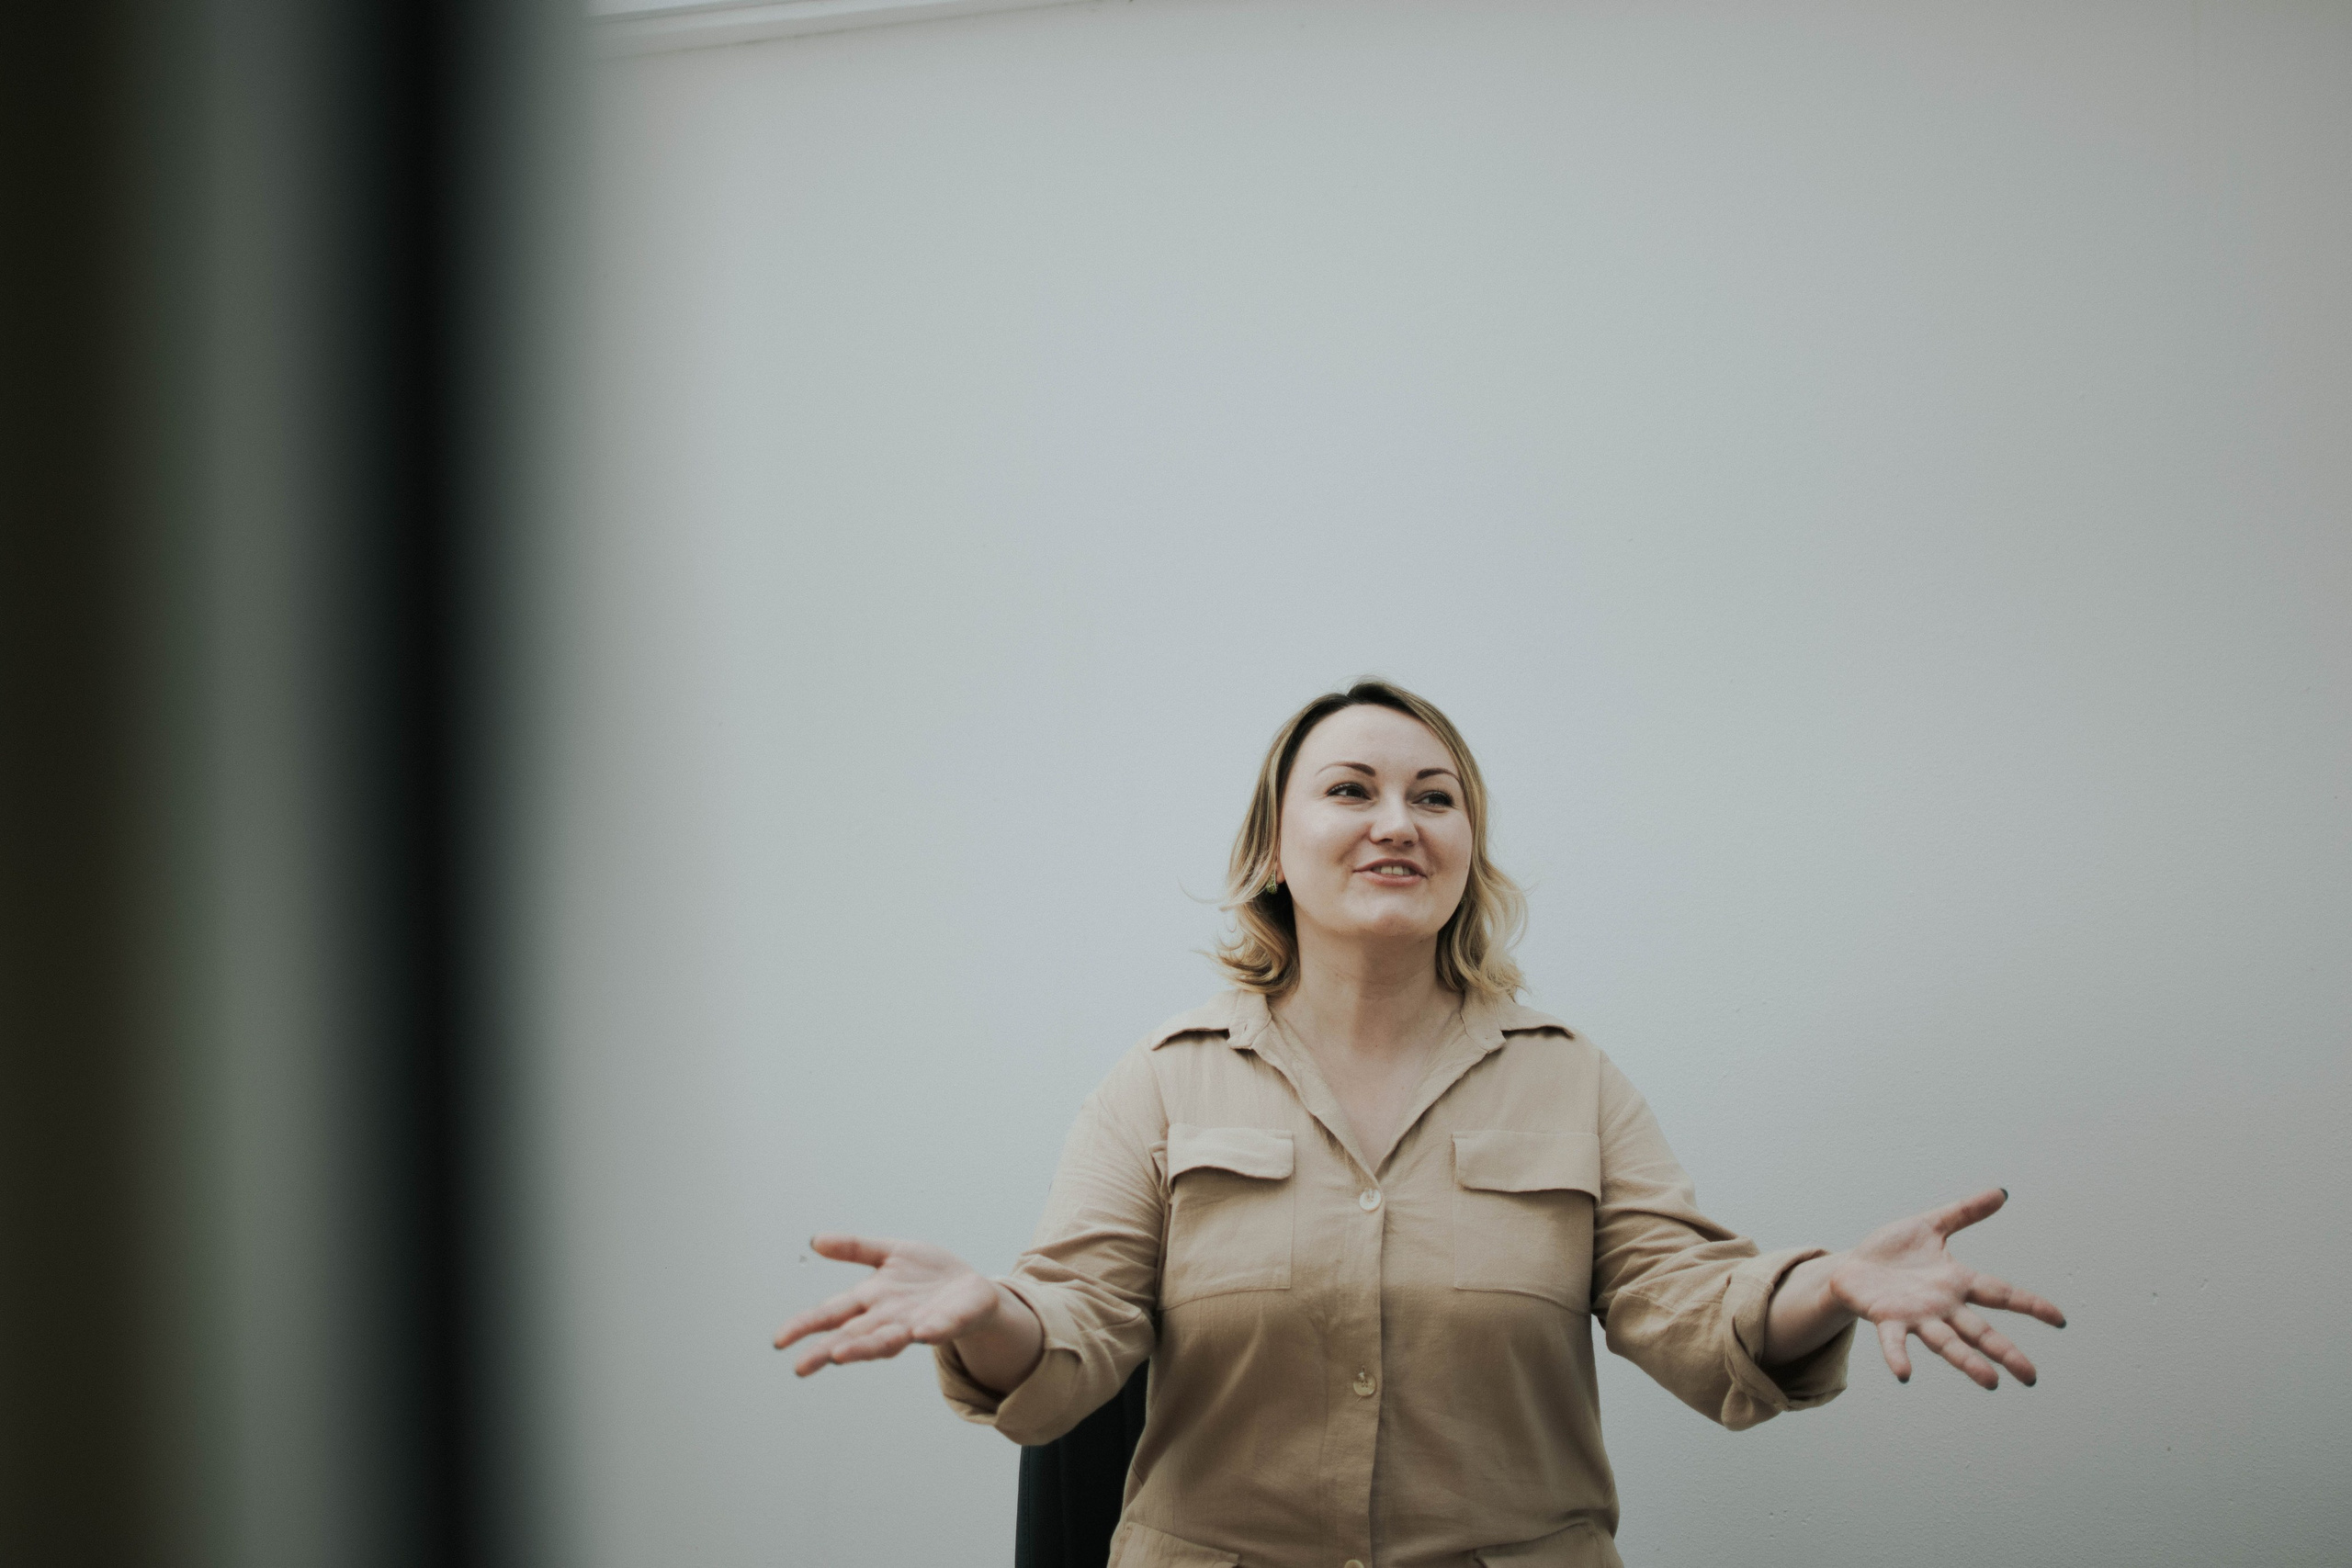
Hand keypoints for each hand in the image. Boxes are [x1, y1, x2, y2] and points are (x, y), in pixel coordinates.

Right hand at [772, 1234, 1031, 1381]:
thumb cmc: (928, 1276)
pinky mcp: (951, 1321)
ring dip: (867, 1347)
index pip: (832, 1314)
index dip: (805, 1326)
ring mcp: (918, 1322)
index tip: (779, 1341)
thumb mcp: (890, 1253)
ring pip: (888, 1339)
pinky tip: (921, 1332)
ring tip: (843, 1354)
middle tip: (801, 1366)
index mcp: (872, 1300)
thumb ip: (855, 1248)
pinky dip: (931, 1331)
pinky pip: (940, 1328)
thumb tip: (815, 1241)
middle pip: (853, 1335)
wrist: (972, 1288)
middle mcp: (889, 1317)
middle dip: (828, 1350)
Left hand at [1829, 1188, 2066, 1388]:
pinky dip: (1899, 1356)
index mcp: (1956, 1282)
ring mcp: (1915, 1316)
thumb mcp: (1930, 1225)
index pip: (2001, 1293)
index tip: (2060, 1319)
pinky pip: (1894, 1341)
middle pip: (1979, 1332)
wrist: (1851, 1268)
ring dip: (1967, 1362)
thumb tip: (2001, 1193)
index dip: (2030, 1305)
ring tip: (1991, 1382)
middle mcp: (1941, 1306)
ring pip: (1946, 1343)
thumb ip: (1964, 1212)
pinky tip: (1904, 1374)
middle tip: (2031, 1377)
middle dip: (2005, 1353)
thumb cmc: (1892, 1250)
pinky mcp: (1886, 1319)